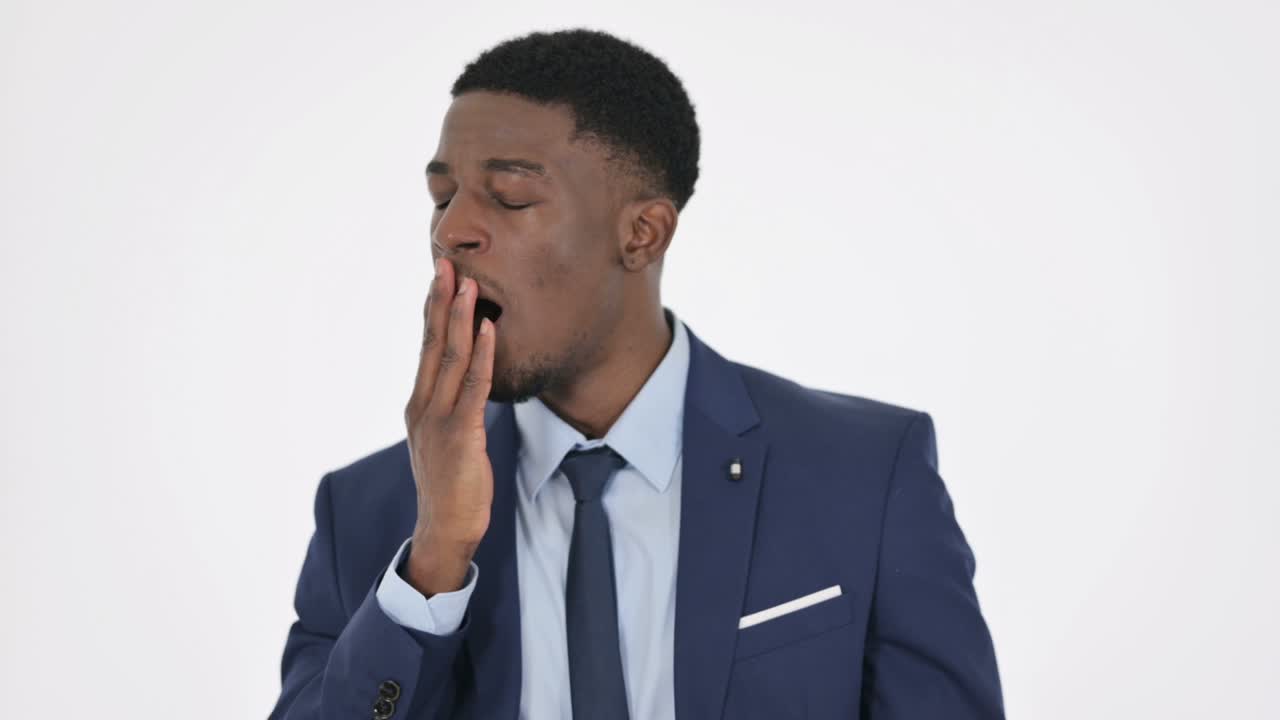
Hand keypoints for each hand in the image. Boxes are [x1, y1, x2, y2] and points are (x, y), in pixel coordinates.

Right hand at [402, 257, 496, 594]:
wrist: (444, 528)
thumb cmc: (451, 486)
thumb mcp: (445, 439)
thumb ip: (450, 408)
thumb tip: (465, 383)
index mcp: (418, 404)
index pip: (425, 347)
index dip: (433, 311)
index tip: (440, 278)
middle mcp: (422, 405)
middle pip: (432, 343)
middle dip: (441, 301)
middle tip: (447, 264)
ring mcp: (438, 419)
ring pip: (450, 357)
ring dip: (461, 317)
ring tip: (469, 284)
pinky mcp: (460, 434)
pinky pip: (473, 386)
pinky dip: (483, 355)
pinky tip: (489, 329)